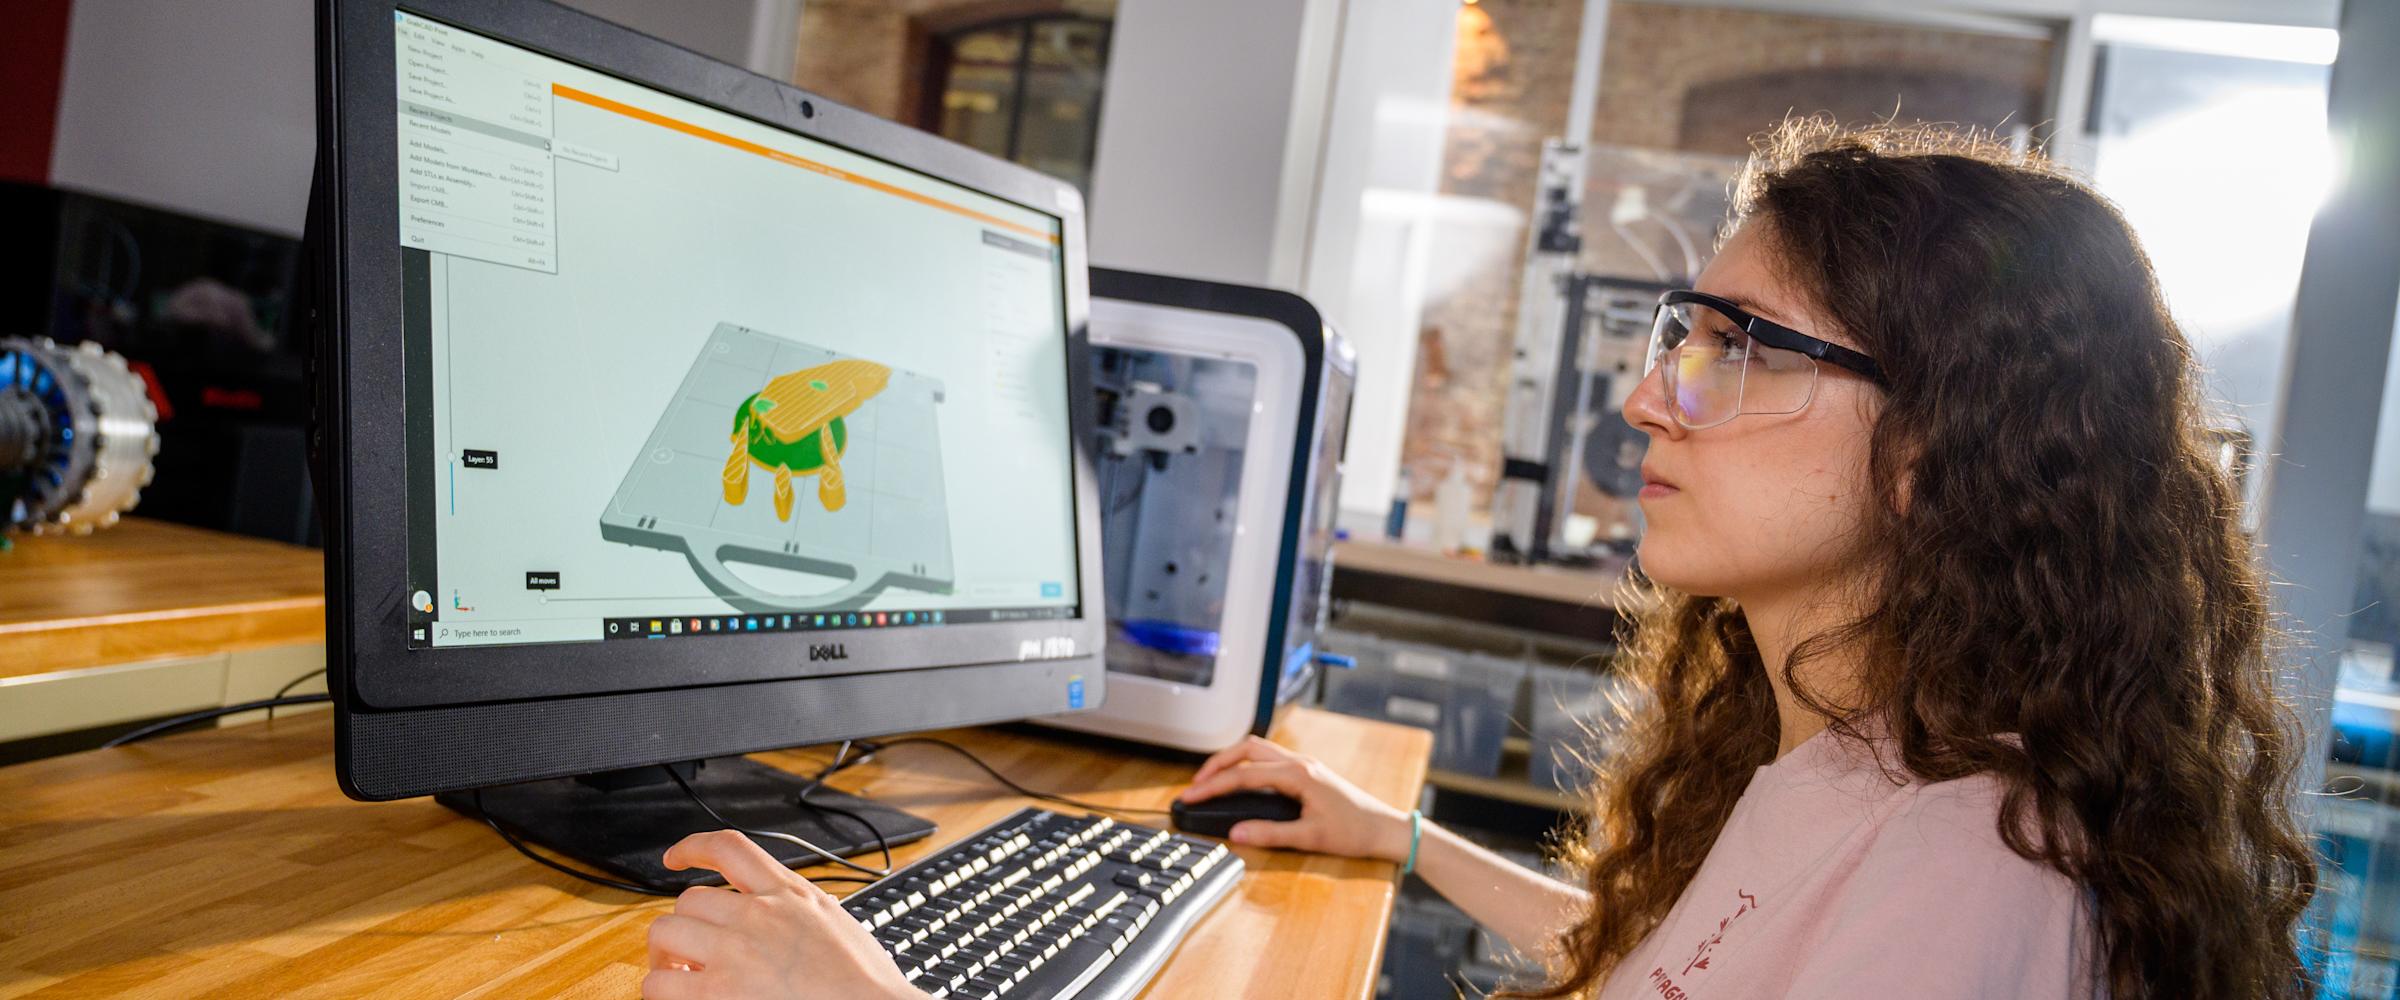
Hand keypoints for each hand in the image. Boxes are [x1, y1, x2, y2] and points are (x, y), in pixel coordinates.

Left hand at [642, 830, 923, 999]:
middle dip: (683, 926)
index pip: (729, 848)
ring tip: (677, 974)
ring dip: (666, 956)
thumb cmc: (862, 983)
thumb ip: (802, 909)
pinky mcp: (716, 992)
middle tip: (686, 950)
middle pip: (688, 899)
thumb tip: (782, 910)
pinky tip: (678, 996)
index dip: (693, 847)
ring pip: (664, 933)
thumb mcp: (837, 921)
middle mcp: (757, 915)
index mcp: (789, 894)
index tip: (676, 858)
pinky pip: (659, 983)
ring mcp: (733, 952)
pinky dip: (662, 991)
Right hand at [1178, 735, 1411, 860]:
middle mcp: (1299, 762)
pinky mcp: (1307, 771)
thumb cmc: (1355, 831)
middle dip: (1217, 763)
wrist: (1384, 828)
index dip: (1212, 786)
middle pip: (1246, 749)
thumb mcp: (1310, 837)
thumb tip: (1236, 833)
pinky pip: (1269, 758)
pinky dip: (1248, 764)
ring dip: (1232, 760)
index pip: (1243, 775)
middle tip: (1196, 784)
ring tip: (1212, 779)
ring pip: (1258, 749)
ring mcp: (1304, 764)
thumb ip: (1270, 834)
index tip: (1191, 796)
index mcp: (1297, 774)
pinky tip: (1241, 779)